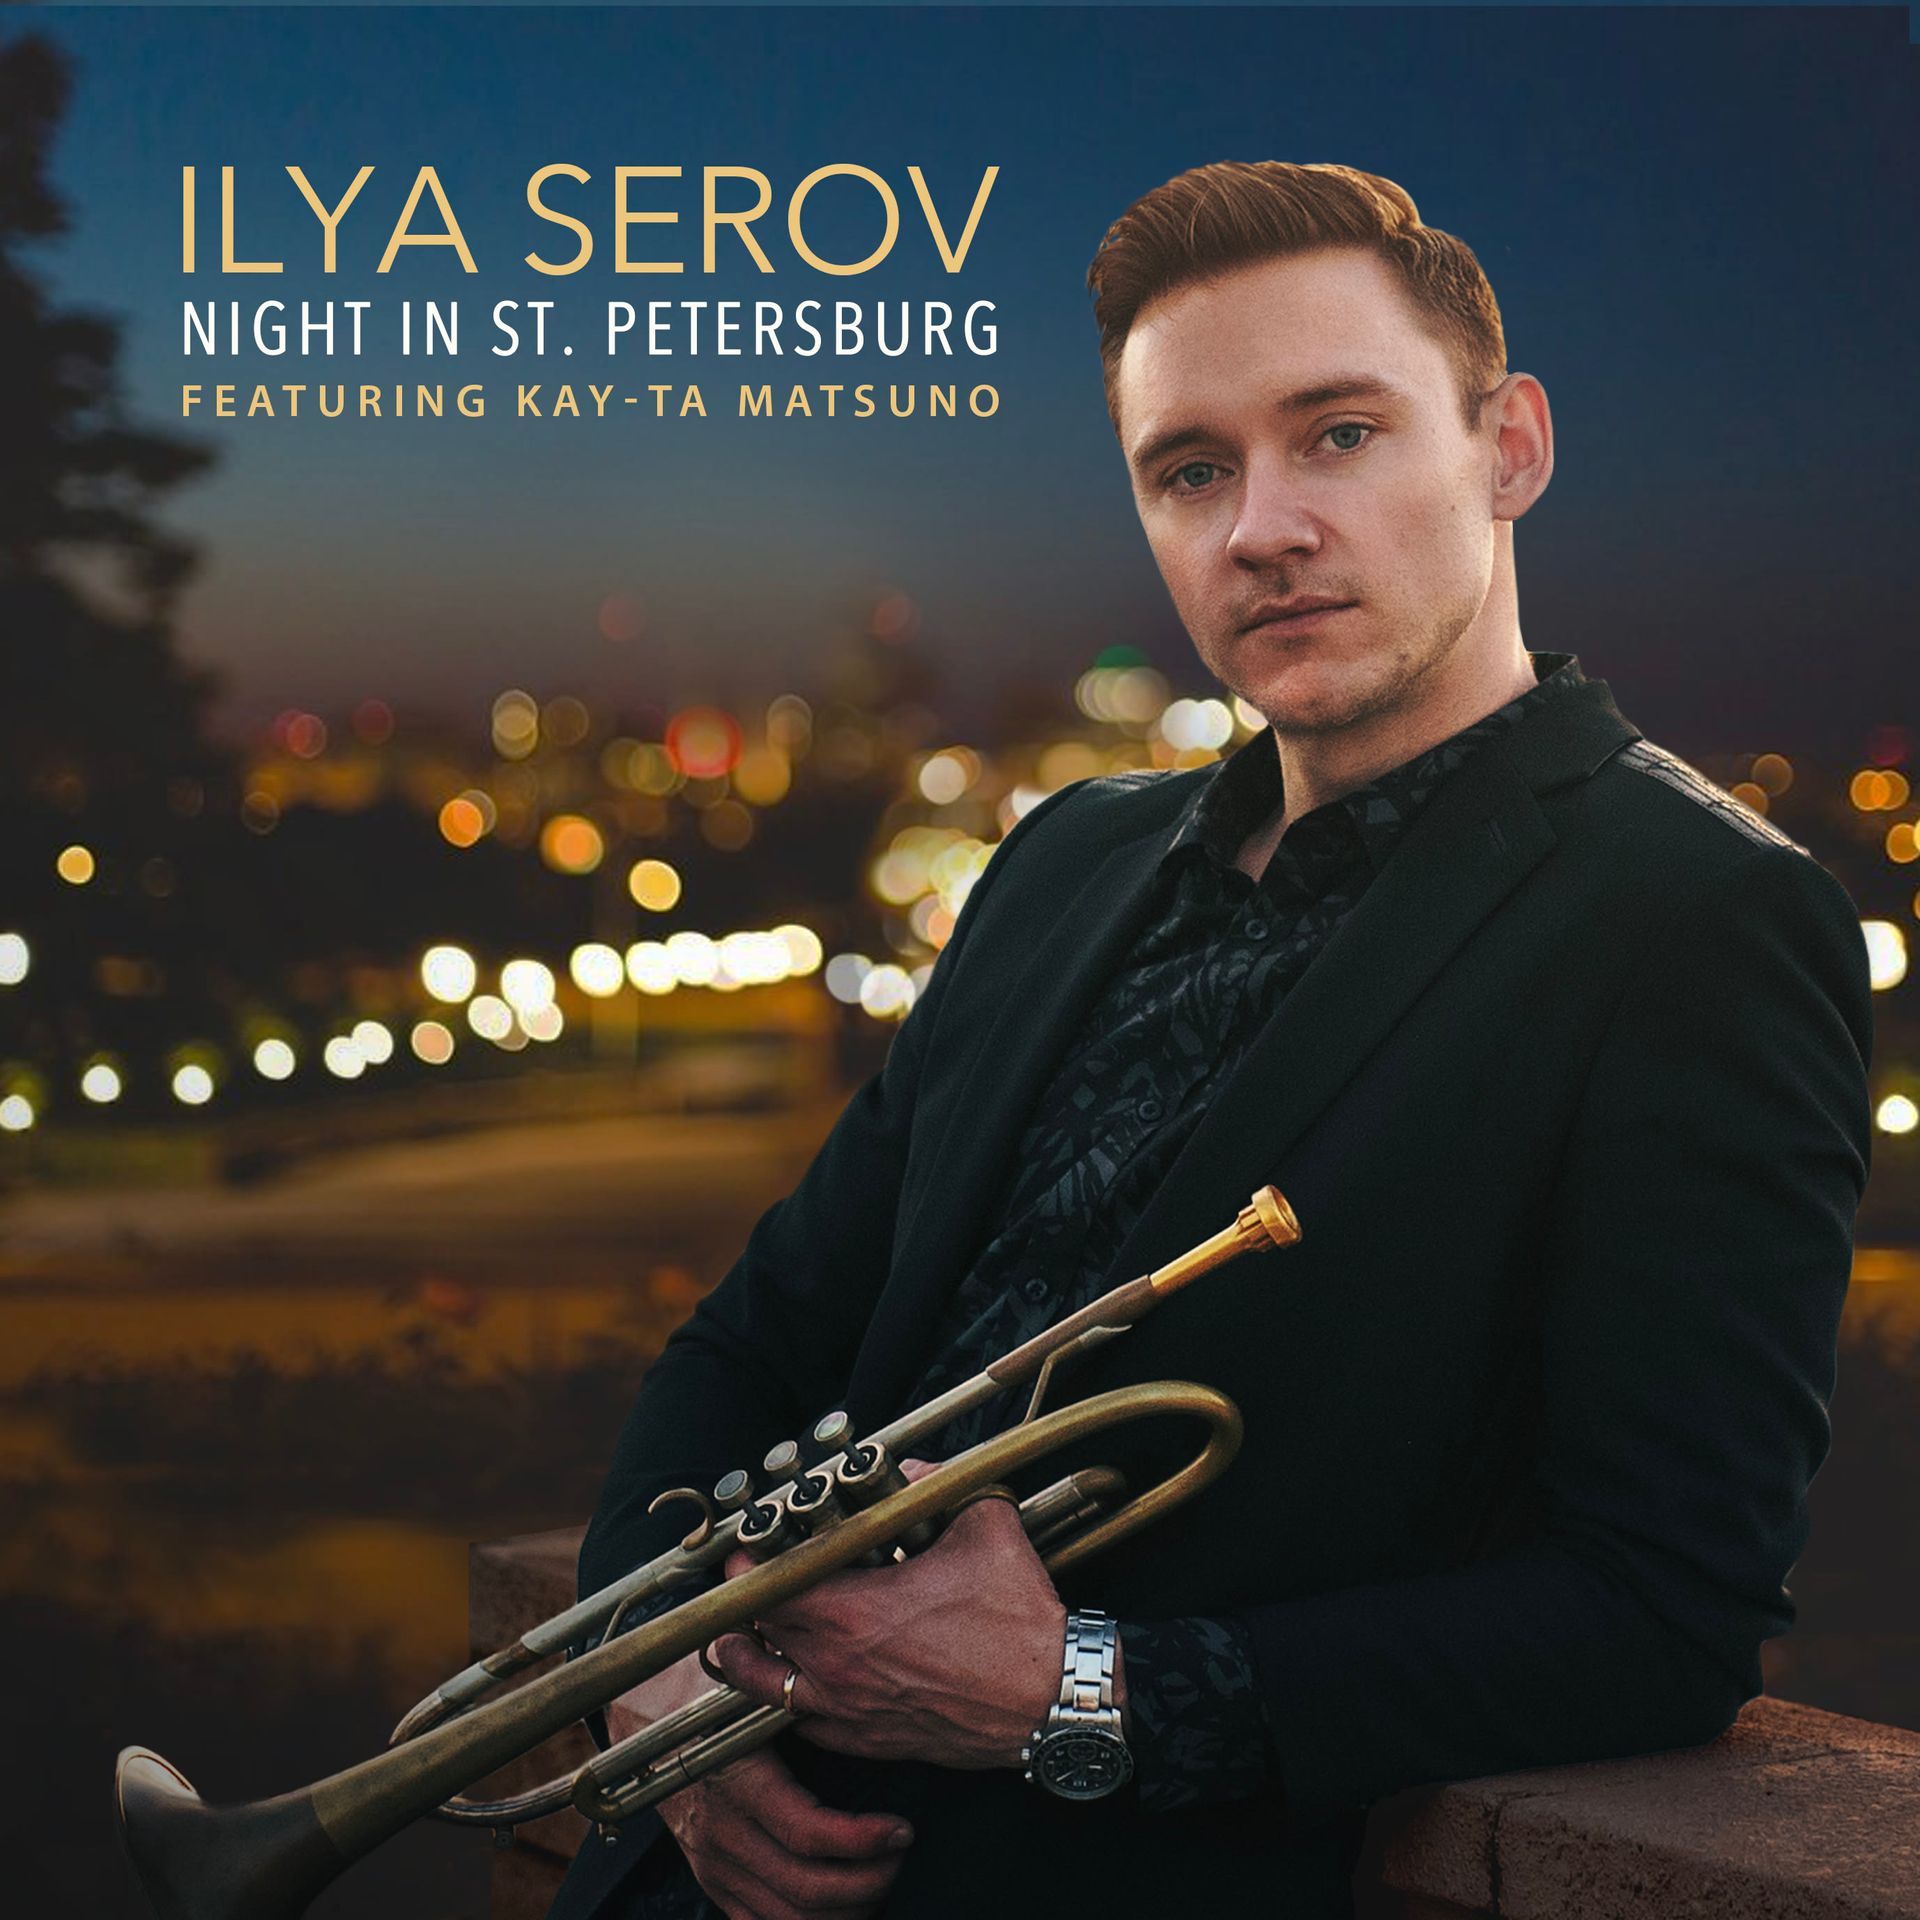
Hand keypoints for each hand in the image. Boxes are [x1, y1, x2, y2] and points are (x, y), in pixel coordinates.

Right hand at [608, 1642, 912, 1919]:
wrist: (641, 1733)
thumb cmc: (702, 1700)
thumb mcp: (744, 1689)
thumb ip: (786, 1690)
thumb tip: (841, 1679)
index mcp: (737, 1783)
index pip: (807, 1833)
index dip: (863, 1840)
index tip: (901, 1829)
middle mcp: (724, 1836)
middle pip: (807, 1891)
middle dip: (870, 1881)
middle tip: (900, 1854)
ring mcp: (717, 1868)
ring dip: (849, 1910)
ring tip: (882, 1877)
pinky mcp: (715, 1885)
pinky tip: (845, 1904)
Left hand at [711, 1461, 1068, 1770]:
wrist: (1052, 1697)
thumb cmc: (1017, 1619)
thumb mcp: (983, 1523)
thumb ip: (938, 1482)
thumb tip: (912, 1467)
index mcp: (851, 1613)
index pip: (766, 1588)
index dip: (747, 1565)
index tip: (746, 1547)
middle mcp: (837, 1668)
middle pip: (756, 1638)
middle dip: (746, 1605)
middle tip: (752, 1579)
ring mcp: (851, 1711)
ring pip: (767, 1690)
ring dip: (753, 1658)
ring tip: (749, 1635)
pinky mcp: (872, 1741)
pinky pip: (807, 1726)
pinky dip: (793, 1700)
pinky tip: (802, 1678)